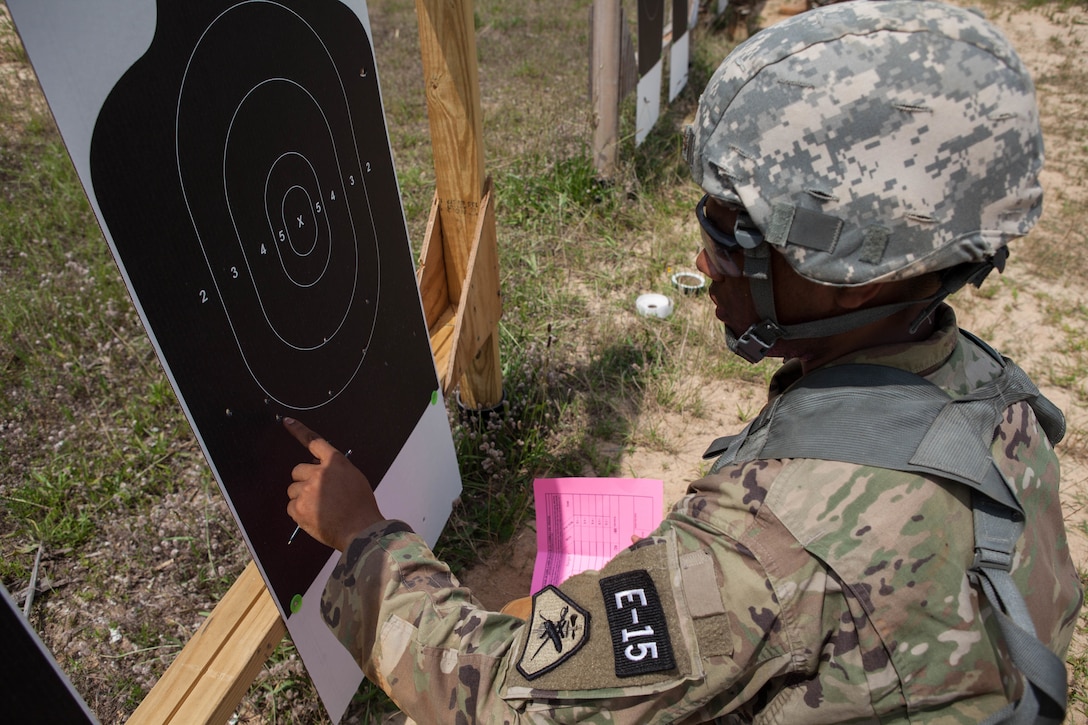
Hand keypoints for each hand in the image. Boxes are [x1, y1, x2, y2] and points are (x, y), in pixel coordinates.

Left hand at [284, 417, 384, 551]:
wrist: (360, 529)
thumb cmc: (361, 507)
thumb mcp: (355, 479)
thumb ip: (336, 471)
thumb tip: (319, 472)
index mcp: (335, 463)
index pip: (314, 442)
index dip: (299, 430)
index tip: (286, 422)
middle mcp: (319, 473)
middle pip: (297, 471)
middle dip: (304, 480)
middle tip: (317, 494)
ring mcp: (307, 490)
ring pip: (293, 489)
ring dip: (301, 497)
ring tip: (319, 509)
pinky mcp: (298, 508)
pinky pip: (291, 506)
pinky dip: (299, 512)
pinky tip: (314, 517)